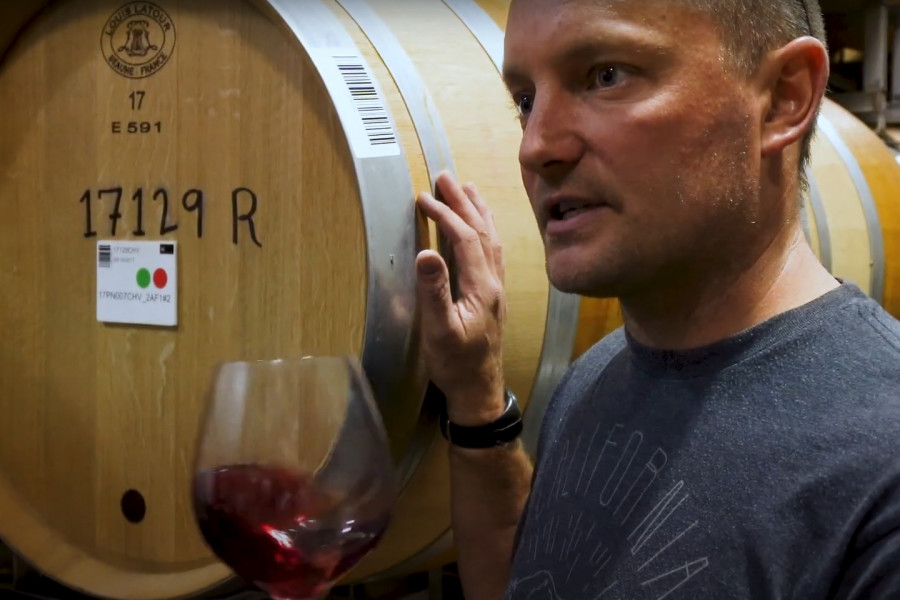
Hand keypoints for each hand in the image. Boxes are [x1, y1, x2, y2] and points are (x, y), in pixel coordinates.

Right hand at [416, 171, 506, 425]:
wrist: (478, 390)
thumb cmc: (456, 364)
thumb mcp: (439, 331)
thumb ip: (434, 292)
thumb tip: (425, 253)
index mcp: (482, 286)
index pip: (465, 239)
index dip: (446, 215)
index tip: (424, 197)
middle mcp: (494, 282)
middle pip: (482, 232)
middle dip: (463, 202)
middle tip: (446, 177)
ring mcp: (496, 288)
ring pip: (491, 240)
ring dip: (478, 212)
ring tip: (468, 189)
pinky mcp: (493, 296)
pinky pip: (492, 252)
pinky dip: (485, 231)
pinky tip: (481, 229)